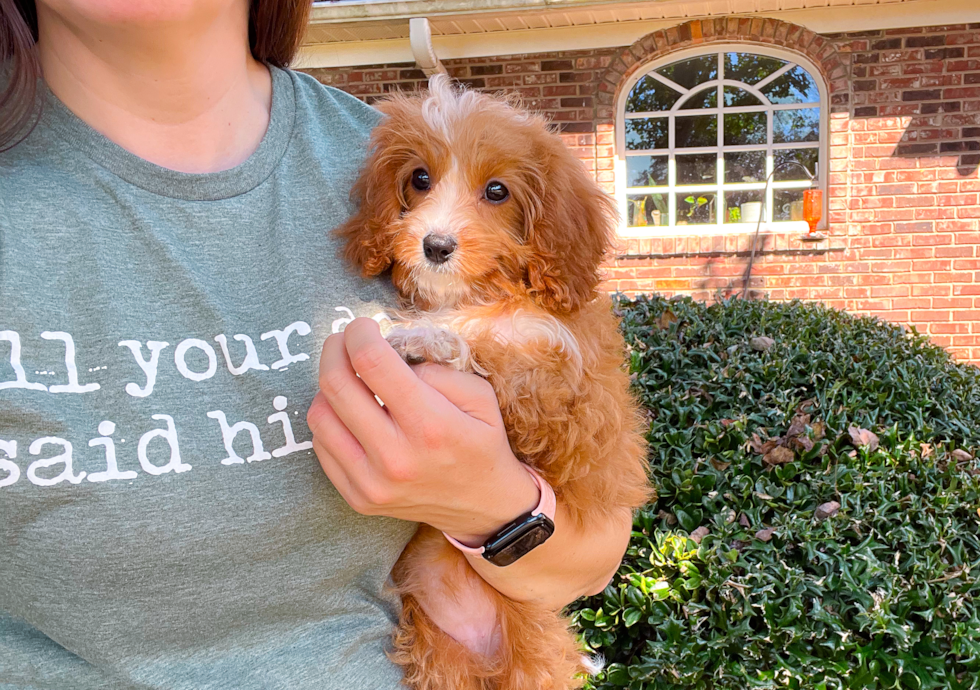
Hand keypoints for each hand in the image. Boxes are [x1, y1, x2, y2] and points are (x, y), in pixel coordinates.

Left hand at [307, 318, 538, 544]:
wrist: (483, 507)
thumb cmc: (481, 442)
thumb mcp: (480, 396)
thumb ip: (436, 370)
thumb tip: (390, 356)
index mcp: (430, 426)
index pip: (372, 362)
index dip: (359, 333)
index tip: (363, 326)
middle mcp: (395, 457)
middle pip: (336, 385)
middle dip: (335, 349)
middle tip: (344, 340)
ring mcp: (371, 483)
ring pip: (319, 415)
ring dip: (328, 386)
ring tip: (349, 378)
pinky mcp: (357, 497)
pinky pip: (321, 445)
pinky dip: (330, 419)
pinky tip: (351, 413)